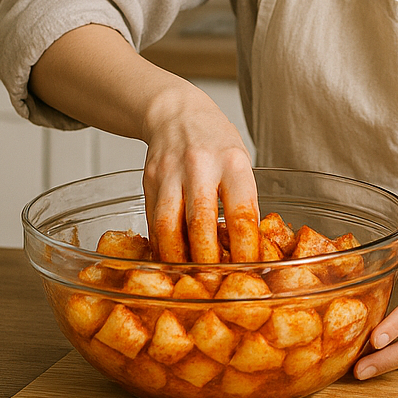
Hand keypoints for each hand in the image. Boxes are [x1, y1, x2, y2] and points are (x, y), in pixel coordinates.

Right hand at [140, 84, 257, 262]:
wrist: (176, 112)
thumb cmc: (215, 141)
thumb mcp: (240, 162)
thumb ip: (242, 200)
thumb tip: (246, 250)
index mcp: (233, 162)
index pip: (241, 213)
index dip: (245, 249)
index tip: (250, 271)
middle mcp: (200, 166)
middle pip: (201, 224)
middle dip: (207, 261)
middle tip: (215, 285)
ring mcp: (170, 173)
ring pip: (168, 226)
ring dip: (178, 259)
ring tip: (188, 278)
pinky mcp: (148, 181)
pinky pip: (152, 222)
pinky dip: (160, 246)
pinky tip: (169, 260)